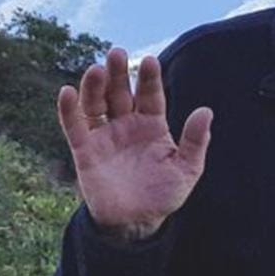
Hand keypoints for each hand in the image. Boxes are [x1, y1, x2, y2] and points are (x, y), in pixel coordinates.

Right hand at [56, 47, 211, 240]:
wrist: (137, 222)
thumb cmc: (164, 193)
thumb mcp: (187, 168)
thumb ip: (196, 141)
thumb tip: (206, 111)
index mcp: (152, 126)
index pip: (150, 96)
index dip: (149, 79)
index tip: (150, 61)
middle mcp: (127, 125)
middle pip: (120, 93)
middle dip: (119, 74)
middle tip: (117, 53)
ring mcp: (105, 136)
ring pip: (96, 104)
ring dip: (94, 86)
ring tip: (97, 69)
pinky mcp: (85, 151)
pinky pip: (75, 127)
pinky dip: (69, 110)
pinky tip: (68, 91)